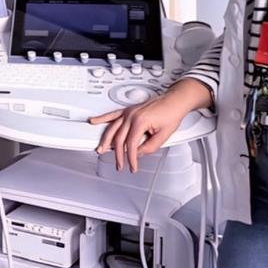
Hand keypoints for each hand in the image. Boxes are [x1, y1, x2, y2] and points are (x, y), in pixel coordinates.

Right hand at [88, 79, 210, 171]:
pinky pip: (111, 115)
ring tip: (101, 149)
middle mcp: (131, 116)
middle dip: (118, 154)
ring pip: (112, 128)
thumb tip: (138, 153)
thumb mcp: (164, 136)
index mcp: (140, 122)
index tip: (132, 166)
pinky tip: (93, 121)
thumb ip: (149, 147)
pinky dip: (101, 118)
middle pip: (119, 138)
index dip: (130, 158)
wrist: (174, 101)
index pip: (131, 145)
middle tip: (119, 164)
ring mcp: (128, 112)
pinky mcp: (128, 110)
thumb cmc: (171, 114)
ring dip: (105, 141)